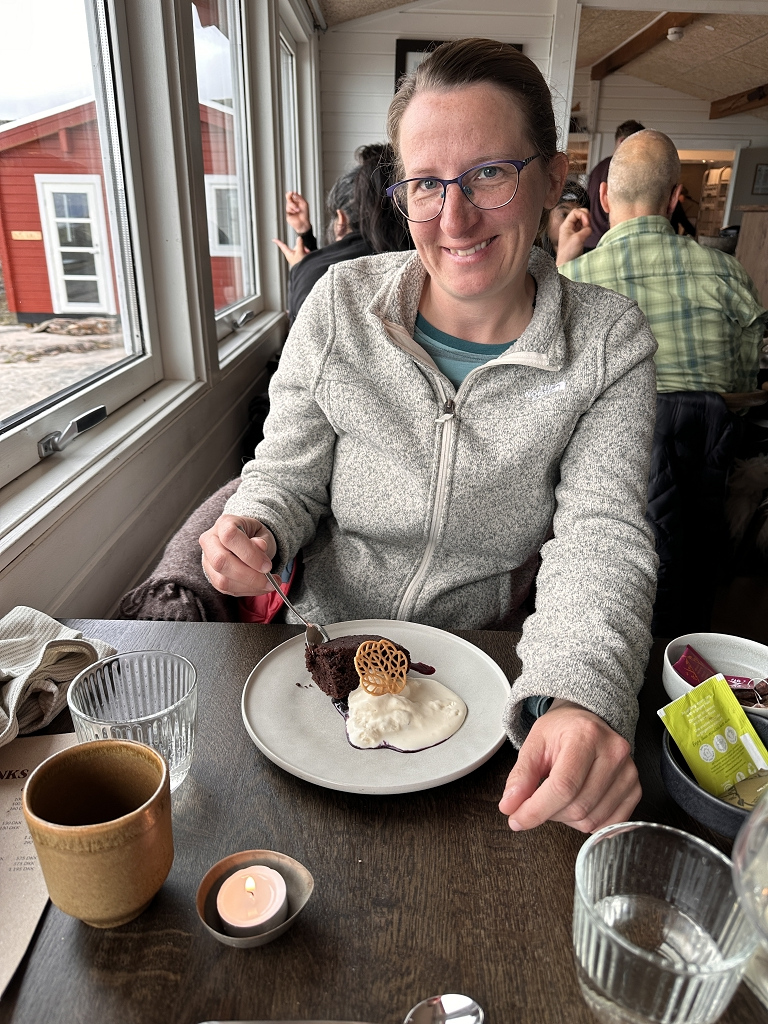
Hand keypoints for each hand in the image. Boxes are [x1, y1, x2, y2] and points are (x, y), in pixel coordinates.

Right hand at [199, 515, 276, 596]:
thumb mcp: (262, 532)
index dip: (249, 554)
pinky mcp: (212, 577)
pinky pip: (227, 589)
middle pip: (221, 561)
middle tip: (270, 580)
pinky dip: (247, 591)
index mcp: (223, 524)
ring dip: (250, 587)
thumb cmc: (254, 536)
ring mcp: (208, 561)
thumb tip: (260, 546)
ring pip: (223, 580)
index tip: (267, 566)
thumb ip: (262, 540)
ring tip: (269, 585)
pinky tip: (259, 587)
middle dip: (249, 576)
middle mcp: (210, 541)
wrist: (245, 542)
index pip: (229, 537)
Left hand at [273, 235, 309, 266]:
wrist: (305, 271)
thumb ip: (300, 244)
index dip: (278, 242)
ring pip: (301, 249)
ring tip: (306, 255)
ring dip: (305, 251)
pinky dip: (307, 254)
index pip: (282, 246)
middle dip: (302, 247)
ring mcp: (296, 257)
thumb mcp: (300, 252)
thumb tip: (299, 238)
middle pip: (296, 246)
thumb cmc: (300, 265)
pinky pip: (304, 253)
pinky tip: (308, 256)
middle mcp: (292, 255)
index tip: (273, 240)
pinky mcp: (301, 259)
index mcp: (289, 254)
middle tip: (304, 252)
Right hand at [284, 191, 310, 234]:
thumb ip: (299, 198)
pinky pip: (288, 209)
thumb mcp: (304, 204)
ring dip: (293, 206)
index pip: (292, 195)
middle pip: (288, 198)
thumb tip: (294, 193)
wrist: (303, 223)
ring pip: (288, 203)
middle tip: (290, 194)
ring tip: (298, 210)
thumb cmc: (305, 214)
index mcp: (297, 201)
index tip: (291, 192)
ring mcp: (290, 209)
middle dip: (289, 196)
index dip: (291, 193)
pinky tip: (295, 213)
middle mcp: (293, 204)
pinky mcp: (288, 213)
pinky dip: (292, 210)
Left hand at [498, 700, 640, 832]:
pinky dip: (586, 823)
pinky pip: (608, 824)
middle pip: (577, 807)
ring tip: (558, 796)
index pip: (563, 786)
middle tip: (536, 800)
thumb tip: (510, 806)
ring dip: (566, 818)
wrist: (588, 721)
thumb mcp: (534, 743)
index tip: (516, 819)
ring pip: (591, 820)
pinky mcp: (635, 789)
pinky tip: (576, 803)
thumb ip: (521, 776)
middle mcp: (613, 753)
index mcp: (586, 736)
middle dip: (548, 813)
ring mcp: (629, 773)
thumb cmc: (562, 730)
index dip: (536, 809)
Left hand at [555, 207, 591, 266]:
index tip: (586, 223)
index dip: (583, 215)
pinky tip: (587, 234)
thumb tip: (590, 227)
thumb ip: (586, 229)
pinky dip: (588, 229)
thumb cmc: (568, 253)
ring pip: (584, 220)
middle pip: (580, 214)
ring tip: (587, 231)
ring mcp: (574, 231)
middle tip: (588, 225)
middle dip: (586, 218)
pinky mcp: (579, 236)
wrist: (567, 264)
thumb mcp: (577, 239)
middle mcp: (569, 226)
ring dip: (588, 224)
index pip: (575, 212)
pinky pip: (585, 228)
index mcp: (566, 225)